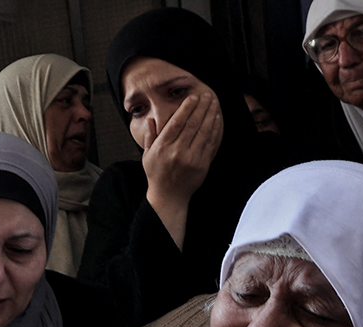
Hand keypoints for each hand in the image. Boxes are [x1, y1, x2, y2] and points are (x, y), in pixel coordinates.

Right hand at [142, 93, 223, 215]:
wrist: (169, 196)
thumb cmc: (157, 174)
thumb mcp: (147, 155)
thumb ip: (149, 136)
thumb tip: (150, 119)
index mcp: (162, 148)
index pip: (176, 123)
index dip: (186, 108)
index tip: (193, 98)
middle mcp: (176, 152)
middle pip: (192, 124)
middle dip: (201, 107)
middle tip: (207, 95)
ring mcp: (191, 159)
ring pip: (203, 131)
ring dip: (210, 115)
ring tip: (214, 103)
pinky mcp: (202, 164)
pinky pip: (210, 143)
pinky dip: (214, 129)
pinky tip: (216, 119)